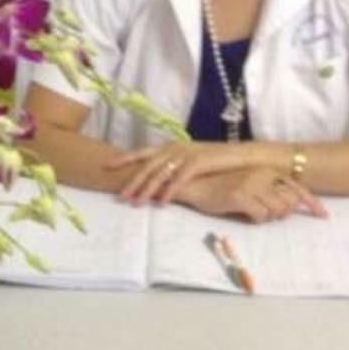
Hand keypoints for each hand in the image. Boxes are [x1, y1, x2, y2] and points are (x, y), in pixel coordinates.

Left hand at [108, 141, 252, 204]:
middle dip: (132, 181)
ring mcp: (186, 154)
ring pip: (160, 173)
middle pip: (147, 166)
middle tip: (120, 196)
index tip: (106, 165)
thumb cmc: (215, 160)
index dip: (124, 158)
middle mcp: (175, 148)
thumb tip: (158, 177)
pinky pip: (179, 179)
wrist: (242, 155)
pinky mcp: (199, 162)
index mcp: (170, 146)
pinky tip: (161, 202)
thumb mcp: (190, 160)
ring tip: (136, 203)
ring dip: (146, 189)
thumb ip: (173, 166)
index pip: (142, 152)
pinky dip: (169, 191)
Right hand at [175, 167, 328, 222]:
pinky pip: (260, 216)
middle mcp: (261, 174)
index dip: (312, 203)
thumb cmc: (221, 186)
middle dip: (281, 213)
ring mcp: (251, 183)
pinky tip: (244, 213)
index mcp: (265, 170)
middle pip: (289, 203)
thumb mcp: (249, 184)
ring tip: (252, 212)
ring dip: (267, 216)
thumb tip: (290, 204)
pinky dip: (255, 219)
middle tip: (264, 213)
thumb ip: (268, 190)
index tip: (323, 215)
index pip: (297, 188)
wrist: (194, 184)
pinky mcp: (240, 195)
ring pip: (276, 211)